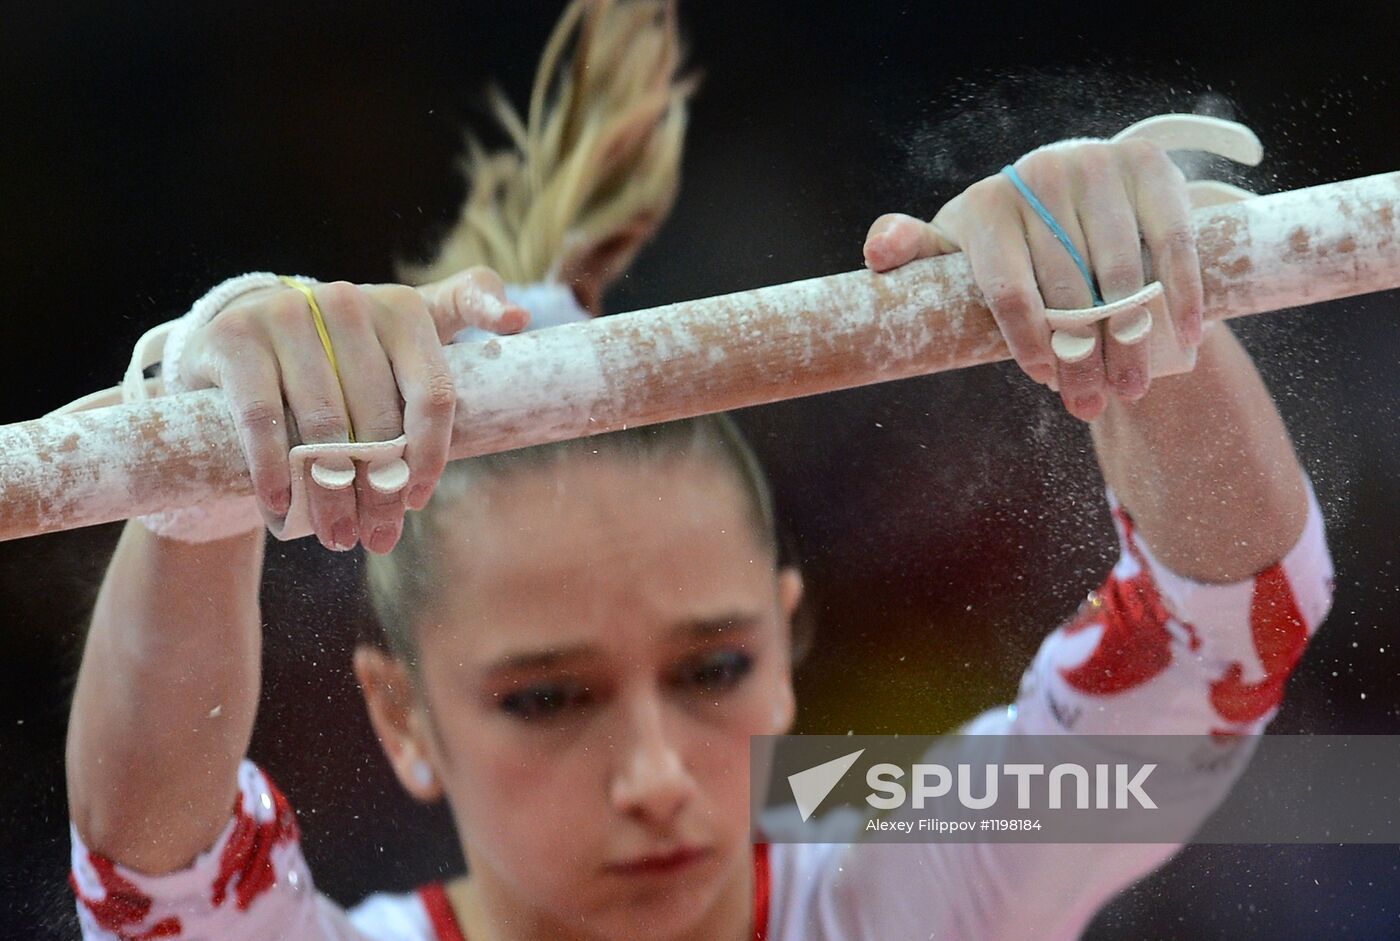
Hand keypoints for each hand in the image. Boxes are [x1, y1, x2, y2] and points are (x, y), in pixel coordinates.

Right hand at [180, 267, 528, 552]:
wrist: (245, 343)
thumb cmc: (344, 355)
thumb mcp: (405, 335)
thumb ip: (464, 313)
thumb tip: (520, 317)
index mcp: (404, 309)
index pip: (435, 394)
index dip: (431, 455)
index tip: (420, 499)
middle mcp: (348, 302)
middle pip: (379, 421)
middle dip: (381, 490)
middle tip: (378, 537)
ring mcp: (287, 314)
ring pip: (324, 427)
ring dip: (332, 494)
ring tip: (338, 537)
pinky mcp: (235, 339)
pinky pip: (263, 419)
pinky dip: (274, 471)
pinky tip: (281, 507)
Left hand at [863, 138, 1203, 421]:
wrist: (1069, 190)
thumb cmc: (1003, 240)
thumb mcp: (954, 248)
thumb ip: (913, 255)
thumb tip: (878, 255)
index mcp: (987, 206)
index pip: (1007, 289)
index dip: (1030, 341)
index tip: (1047, 380)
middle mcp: (1038, 177)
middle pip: (1067, 291)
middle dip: (1081, 357)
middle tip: (1092, 405)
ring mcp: (1096, 166)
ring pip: (1120, 273)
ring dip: (1130, 339)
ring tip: (1130, 388)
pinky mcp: (1148, 165)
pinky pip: (1173, 238)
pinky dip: (1183, 292)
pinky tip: (1187, 336)